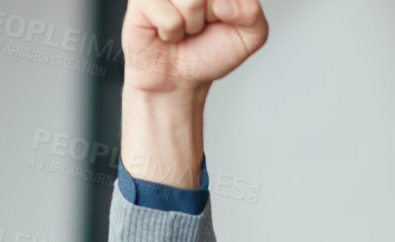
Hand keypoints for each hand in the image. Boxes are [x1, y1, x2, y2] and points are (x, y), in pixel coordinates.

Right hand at [122, 0, 267, 95]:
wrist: (178, 79)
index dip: (232, 11)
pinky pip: (170, 18)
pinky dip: (171, 33)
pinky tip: (165, 33)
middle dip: (213, 16)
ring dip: (192, 25)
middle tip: (200, 25)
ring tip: (183, 28)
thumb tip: (224, 4)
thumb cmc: (209, 52)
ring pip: (192, 2)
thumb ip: (253, 15)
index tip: (222, 18)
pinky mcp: (142, 0)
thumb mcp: (249, 37)